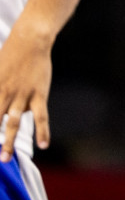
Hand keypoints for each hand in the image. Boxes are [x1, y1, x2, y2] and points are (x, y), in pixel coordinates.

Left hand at [0, 19, 53, 161]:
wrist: (30, 41)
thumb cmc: (10, 55)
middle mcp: (4, 95)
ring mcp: (22, 95)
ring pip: (13, 123)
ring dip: (7, 141)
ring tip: (5, 158)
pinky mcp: (38, 94)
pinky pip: (41, 116)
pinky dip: (42, 131)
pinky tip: (44, 144)